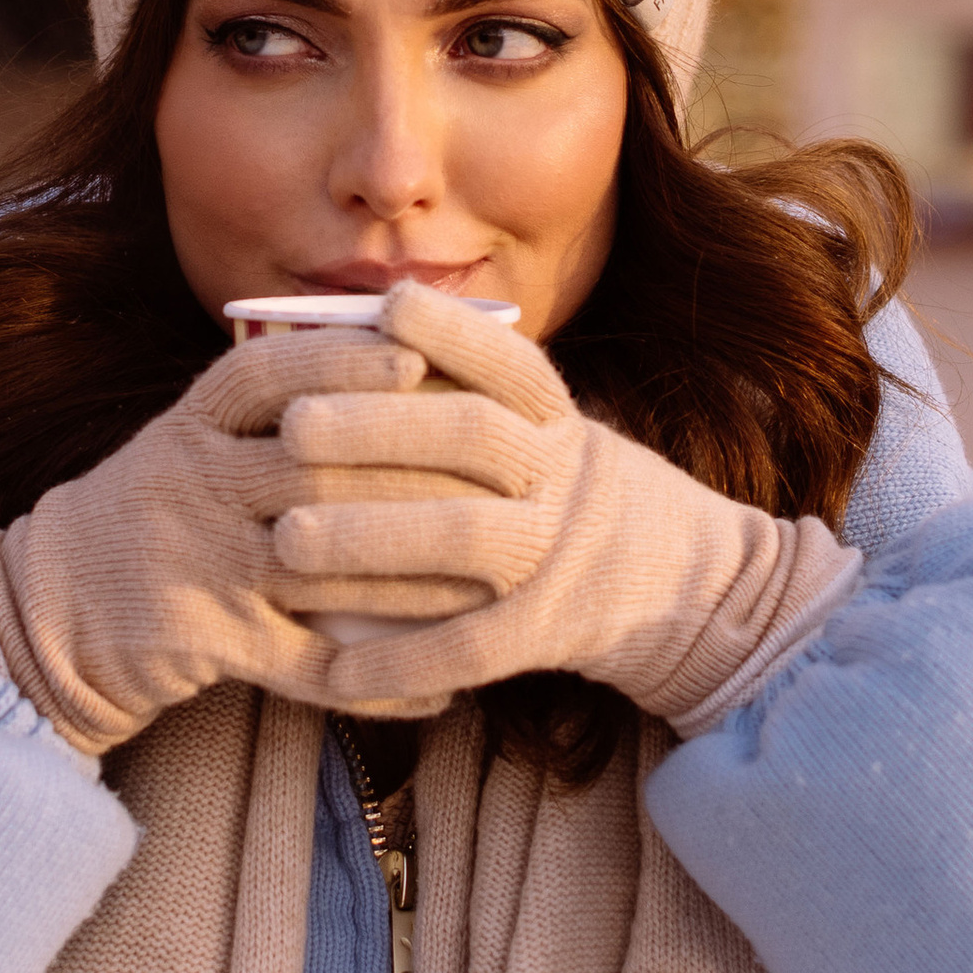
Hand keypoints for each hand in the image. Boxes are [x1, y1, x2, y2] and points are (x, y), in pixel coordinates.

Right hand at [0, 329, 488, 754]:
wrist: (52, 608)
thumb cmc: (157, 509)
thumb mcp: (192, 439)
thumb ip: (274, 407)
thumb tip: (406, 356)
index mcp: (191, 425)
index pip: (266, 375)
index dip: (341, 362)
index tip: (416, 358)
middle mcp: (191, 483)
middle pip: (311, 467)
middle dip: (411, 472)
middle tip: (497, 477)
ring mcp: (196, 563)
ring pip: (321, 564)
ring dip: (413, 576)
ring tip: (492, 578)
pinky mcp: (204, 640)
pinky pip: (304, 666)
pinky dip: (376, 679)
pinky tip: (440, 686)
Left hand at [272, 283, 858, 730]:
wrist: (685, 586)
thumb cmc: (567, 491)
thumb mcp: (547, 430)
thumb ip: (471, 395)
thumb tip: (355, 339)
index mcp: (559, 421)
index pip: (509, 362)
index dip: (451, 331)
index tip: (386, 305)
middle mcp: (564, 477)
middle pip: (473, 439)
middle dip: (378, 429)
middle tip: (293, 426)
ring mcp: (561, 556)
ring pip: (463, 539)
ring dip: (371, 540)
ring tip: (286, 540)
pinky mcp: (551, 631)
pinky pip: (473, 646)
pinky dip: (403, 658)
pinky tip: (337, 667)